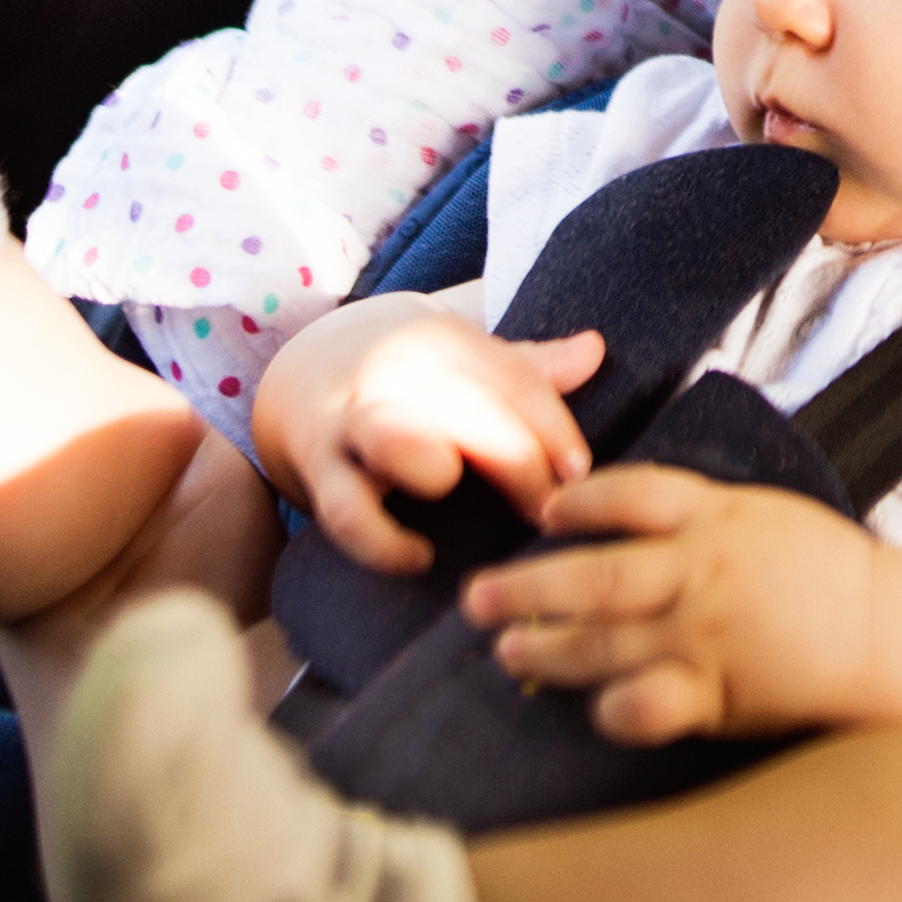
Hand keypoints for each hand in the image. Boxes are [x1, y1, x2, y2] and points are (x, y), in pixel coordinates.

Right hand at [251, 295, 606, 571]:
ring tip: (466, 507)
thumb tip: (597, 350)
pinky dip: (384, 543)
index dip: (553, 428)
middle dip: (516, 462)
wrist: (303, 366)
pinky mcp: (320, 468)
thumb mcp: (463, 357)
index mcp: (446, 343)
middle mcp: (400, 374)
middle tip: (548, 513)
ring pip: (398, 442)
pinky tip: (419, 558)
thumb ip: (529, 366)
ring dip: (435, 472)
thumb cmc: (410, 374)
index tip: (581, 474)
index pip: (514, 380)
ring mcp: (355, 420)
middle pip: (470, 411)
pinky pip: (349, 512)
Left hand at [464, 465, 883, 745]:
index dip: (578, 502)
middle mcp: (703, 570)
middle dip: (528, 586)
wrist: (890, 633)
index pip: (630, 495)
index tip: (542, 510)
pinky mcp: (718, 690)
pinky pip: (647, 702)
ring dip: (548, 649)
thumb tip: (624, 516)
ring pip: (605, 642)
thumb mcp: (764, 516)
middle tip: (476, 598)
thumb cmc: (826, 574)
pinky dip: (612, 707)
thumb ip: (697, 515)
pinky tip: (587, 708)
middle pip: (597, 575)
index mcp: (718, 517)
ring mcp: (707, 632)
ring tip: (507, 652)